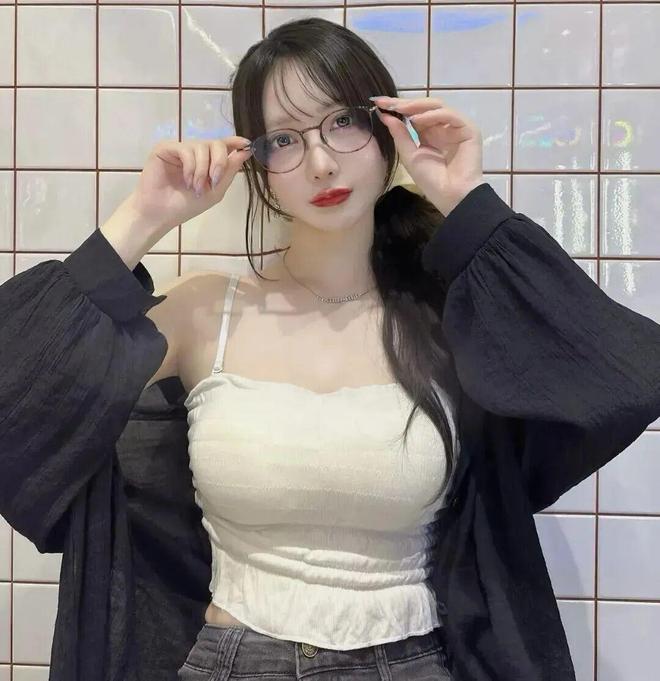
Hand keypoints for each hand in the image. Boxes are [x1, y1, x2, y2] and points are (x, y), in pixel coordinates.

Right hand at [130, 137, 253, 232]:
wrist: (161, 214)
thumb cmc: (185, 206)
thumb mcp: (215, 191)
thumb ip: (230, 171)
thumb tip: (246, 151)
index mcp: (206, 162)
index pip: (222, 146)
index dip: (235, 142)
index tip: (246, 144)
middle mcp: (194, 152)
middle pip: (216, 143)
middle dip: (220, 162)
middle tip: (215, 180)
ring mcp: (180, 149)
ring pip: (202, 147)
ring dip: (203, 170)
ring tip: (195, 188)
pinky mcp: (166, 148)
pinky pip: (186, 150)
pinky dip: (191, 168)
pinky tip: (187, 181)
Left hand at [372, 95, 484, 215]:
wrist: (451, 196)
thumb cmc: (431, 180)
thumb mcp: (409, 155)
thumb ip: (399, 134)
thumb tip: (385, 115)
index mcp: (430, 134)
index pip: (414, 114)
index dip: (397, 107)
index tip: (378, 102)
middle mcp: (443, 127)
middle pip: (424, 107)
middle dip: (404, 103)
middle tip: (386, 102)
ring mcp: (456, 127)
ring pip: (437, 107)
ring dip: (416, 106)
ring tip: (399, 109)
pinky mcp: (468, 129)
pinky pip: (450, 115)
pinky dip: (432, 115)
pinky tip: (416, 120)